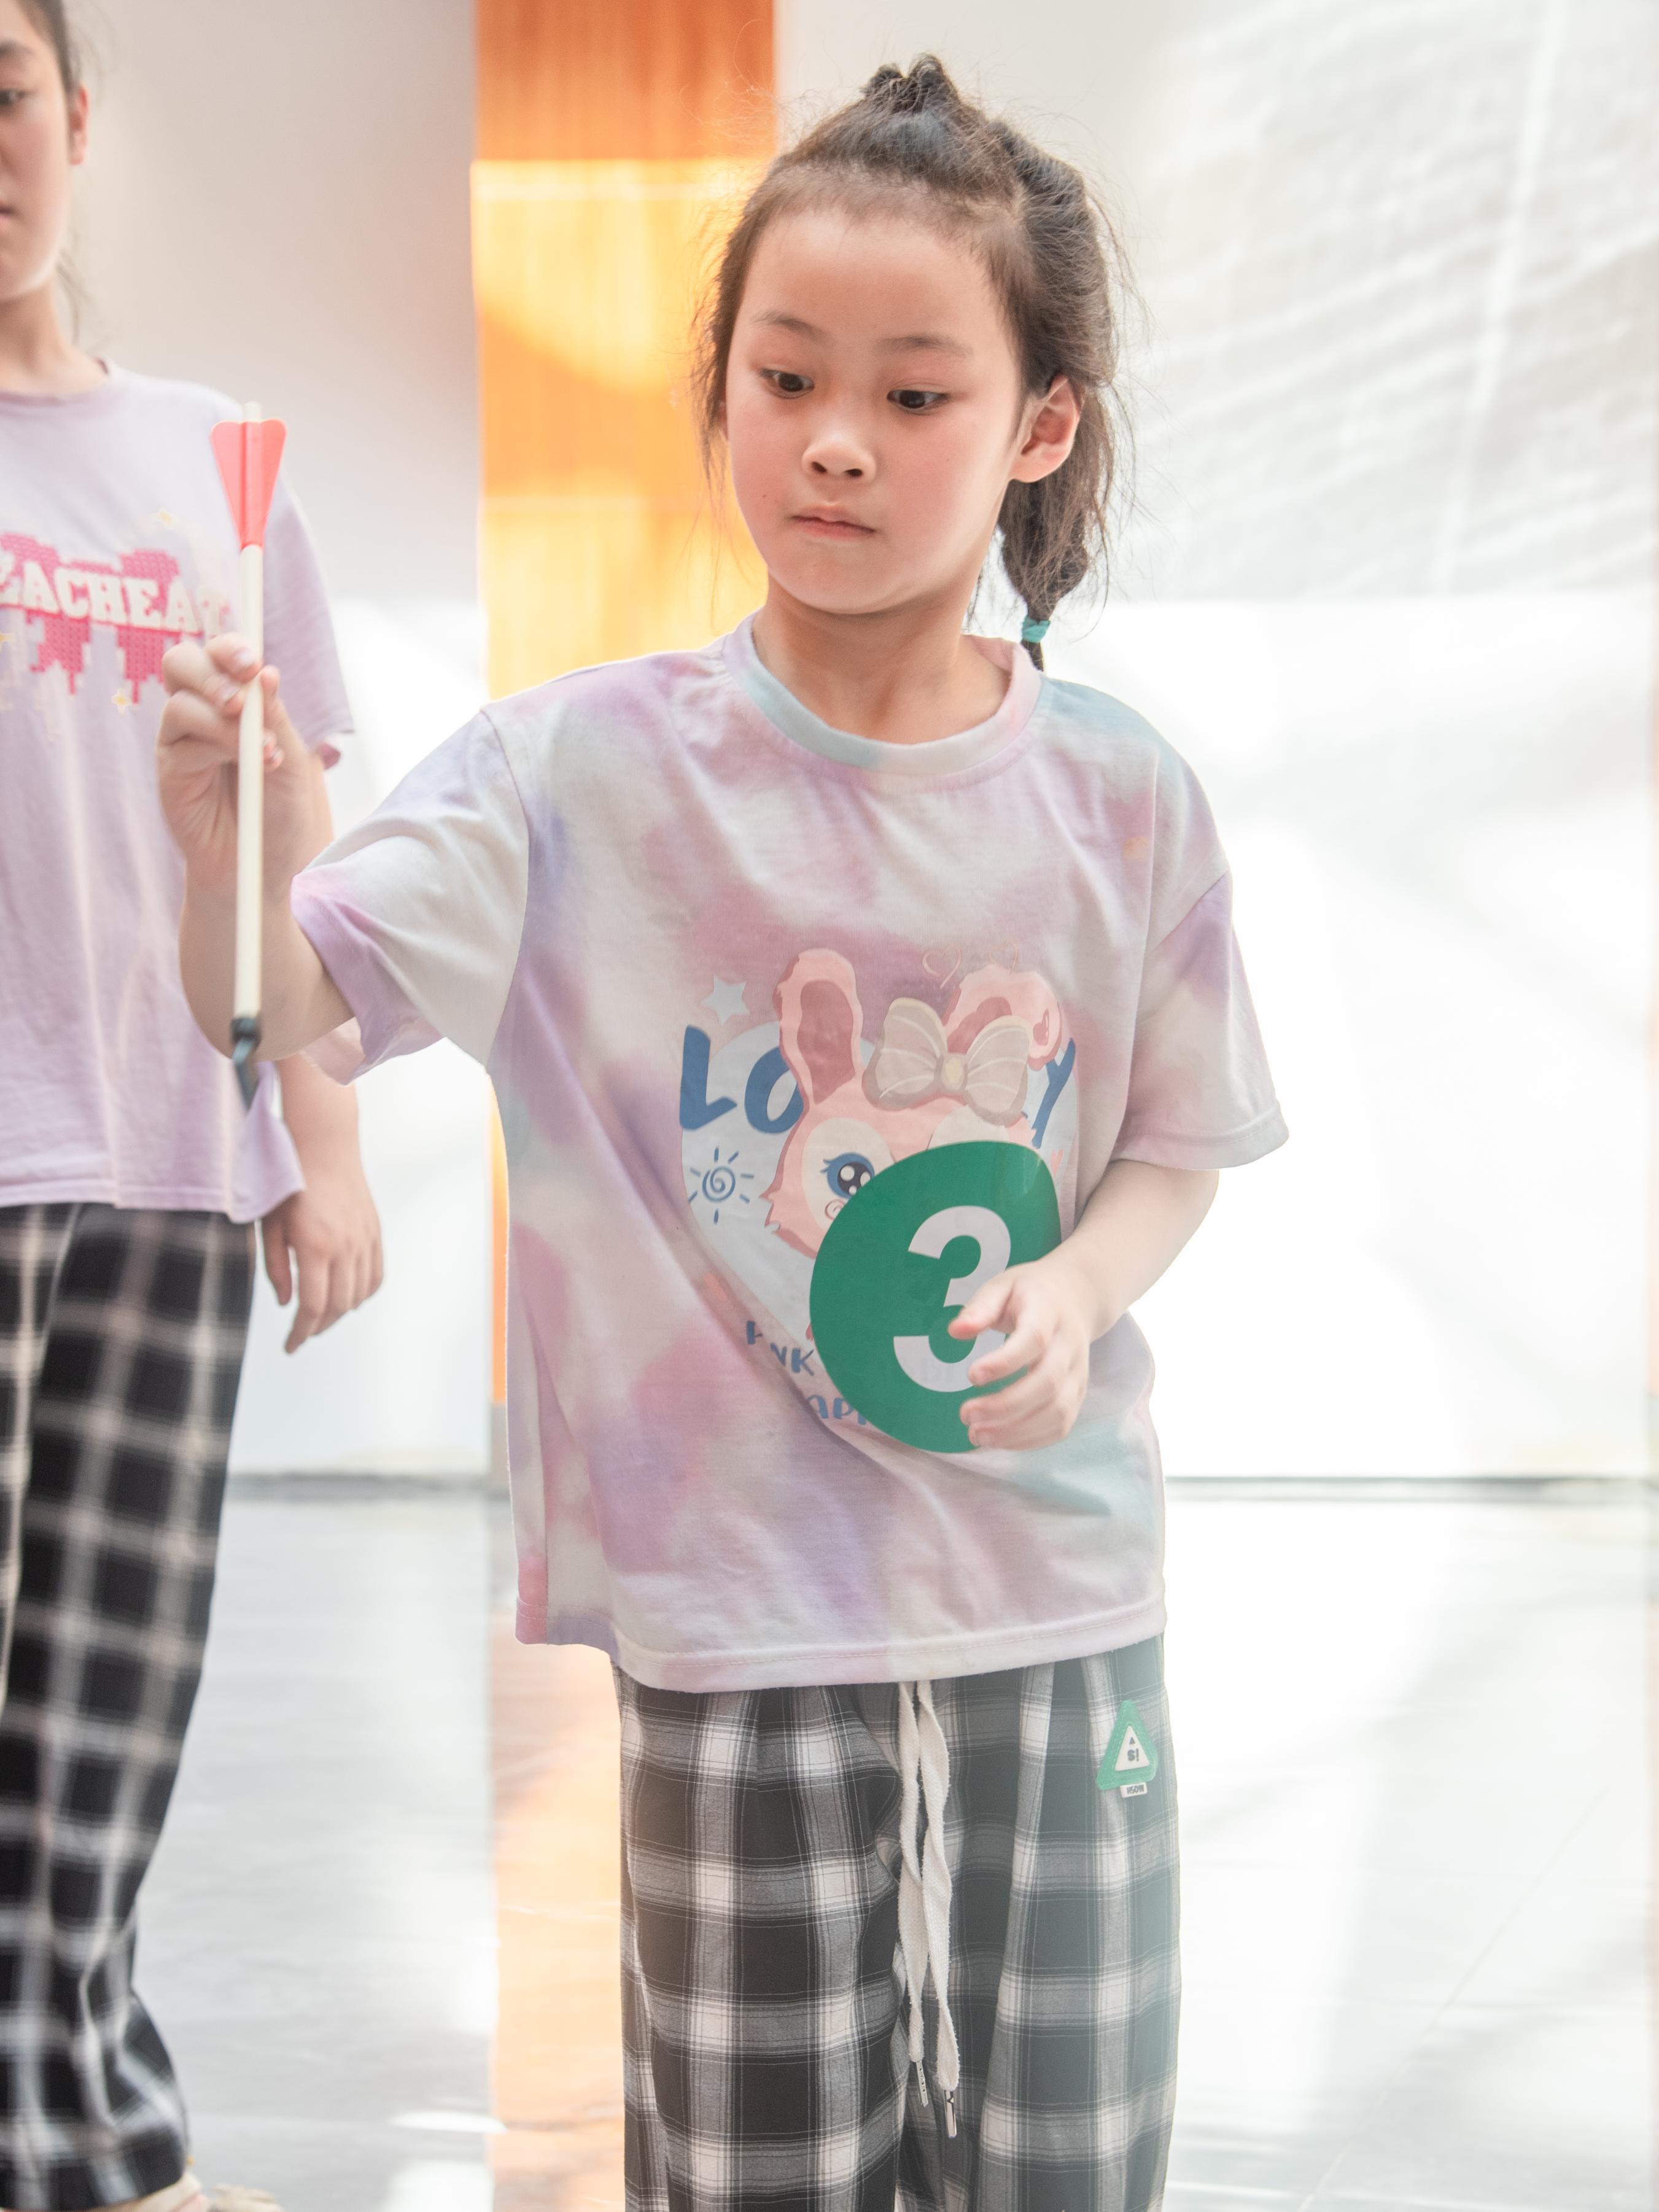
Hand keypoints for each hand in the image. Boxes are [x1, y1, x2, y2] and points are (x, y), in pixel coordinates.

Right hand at [157, 633, 321, 900]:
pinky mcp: (170, 769)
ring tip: (258, 747)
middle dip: (211, 670)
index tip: (254, 665)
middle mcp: (202, 712)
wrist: (263, 867)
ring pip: (180, 702)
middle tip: (240, 697)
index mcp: (235, 701)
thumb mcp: (291, 763)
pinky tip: (247, 764)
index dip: (230, 649)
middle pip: (182, 662)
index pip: (220, 657)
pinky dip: (214, 744)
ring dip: (220, 717)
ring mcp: (181, 739)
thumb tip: (265, 673)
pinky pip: (179, 741)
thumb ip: (275, 719)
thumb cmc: (280, 813)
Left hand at [260, 1145, 382, 1353]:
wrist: (323, 1146)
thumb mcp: (269, 1226)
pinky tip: (346, 1295)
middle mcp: (346, 1247)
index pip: (312, 1307)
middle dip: (318, 1326)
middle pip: (338, 1306)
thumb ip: (276, 1268)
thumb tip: (287, 1302)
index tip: (290, 1347)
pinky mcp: (375, 1233)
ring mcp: (364, 1240)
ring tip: (321, 1315)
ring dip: (339, 1311)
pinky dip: (361, 1293)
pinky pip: (375, 1276)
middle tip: (301, 1333)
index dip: (300, 1333)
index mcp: (315, 1247)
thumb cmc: (287, 1184)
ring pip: (359, 1295)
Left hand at [949, 1248, 1095, 1450]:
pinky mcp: (1078, 1395)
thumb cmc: (1029, 1293)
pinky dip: (1031, 1440)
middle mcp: (1069, 1346)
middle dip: (1004, 1406)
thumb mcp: (1002, 1286)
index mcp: (1048, 1313)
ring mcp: (1078, 1374)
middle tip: (965, 1414)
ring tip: (976, 1435)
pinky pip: (1061, 1425)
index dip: (1004, 1362)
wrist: (1077, 1297)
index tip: (970, 1376)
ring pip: (1057, 1411)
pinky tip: (999, 1440)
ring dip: (1016, 1431)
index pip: (1033, 1340)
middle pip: (1046, 1383)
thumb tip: (956, 1332)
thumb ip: (980, 1308)